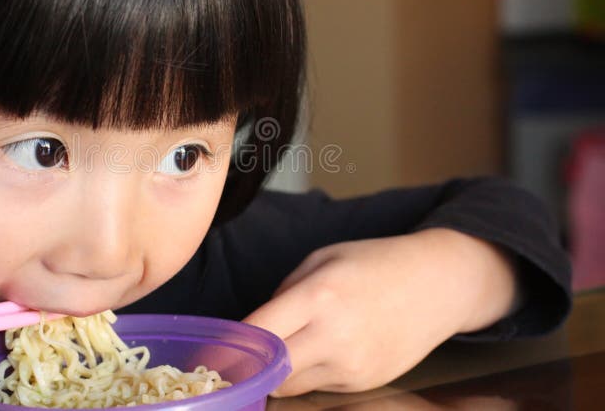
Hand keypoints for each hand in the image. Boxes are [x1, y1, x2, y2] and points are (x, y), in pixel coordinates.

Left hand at [244, 229, 518, 395]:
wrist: (438, 285)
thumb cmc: (375, 262)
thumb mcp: (323, 259)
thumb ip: (285, 293)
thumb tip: (256, 326)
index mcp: (320, 297)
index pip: (260, 334)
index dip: (228, 348)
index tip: (207, 353)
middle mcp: (336, 337)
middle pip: (270, 372)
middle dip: (249, 367)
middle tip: (234, 358)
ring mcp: (353, 366)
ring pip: (291, 386)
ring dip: (278, 371)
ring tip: (285, 345)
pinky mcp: (365, 383)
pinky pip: (319, 386)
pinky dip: (308, 373)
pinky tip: (321, 348)